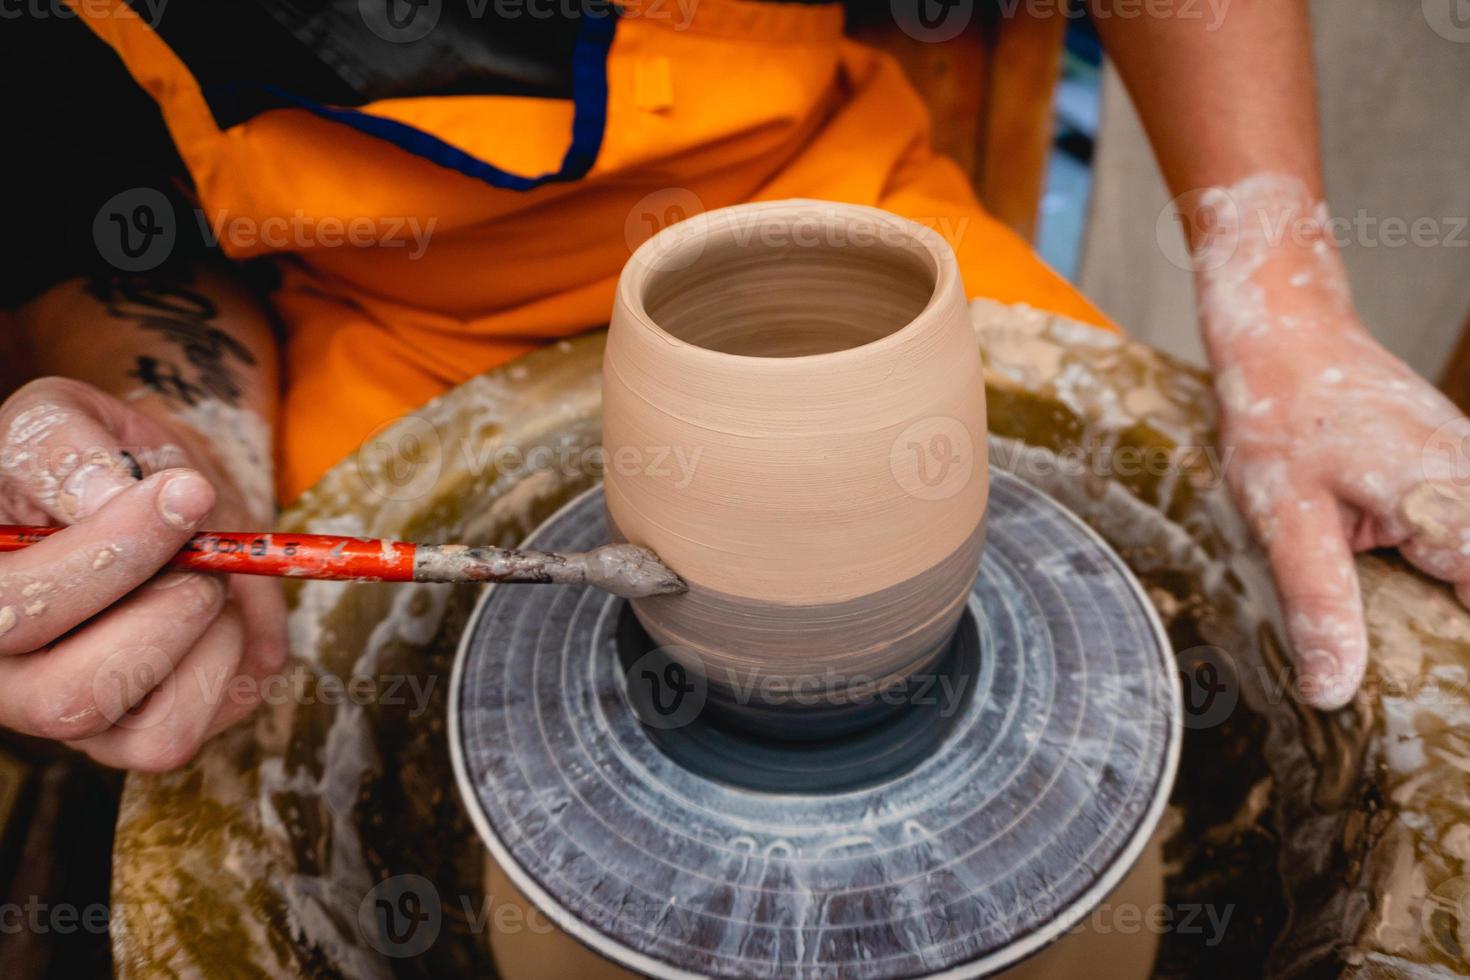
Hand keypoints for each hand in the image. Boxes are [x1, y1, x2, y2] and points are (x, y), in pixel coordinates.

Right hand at [0, 377, 285, 769]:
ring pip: (153, 735)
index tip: (184, 494)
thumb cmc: (91, 457)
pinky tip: (218, 616)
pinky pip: (200, 730)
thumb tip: (108, 495)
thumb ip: (64, 451)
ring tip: (206, 576)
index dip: (110, 558)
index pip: (12, 613)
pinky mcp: (144, 740)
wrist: (151, 490)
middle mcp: (6, 681)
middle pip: (75, 699)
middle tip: (200, 549)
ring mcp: (75, 721)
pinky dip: (234, 665)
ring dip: (209, 637)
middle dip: (168, 608)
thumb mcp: (61, 421)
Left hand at [1194, 175, 1468, 708]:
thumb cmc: (1281, 419)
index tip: (1446, 712)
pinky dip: (1448, 575)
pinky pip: (1467, 540)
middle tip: (1427, 703)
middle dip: (1456, 639)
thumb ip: (1320, 606)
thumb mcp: (1285, 522)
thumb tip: (1333, 692)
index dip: (1463, 666)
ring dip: (1451, 608)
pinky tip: (1417, 599)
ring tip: (1416, 648)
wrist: (1289, 338)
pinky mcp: (1463, 477)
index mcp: (1451, 506)